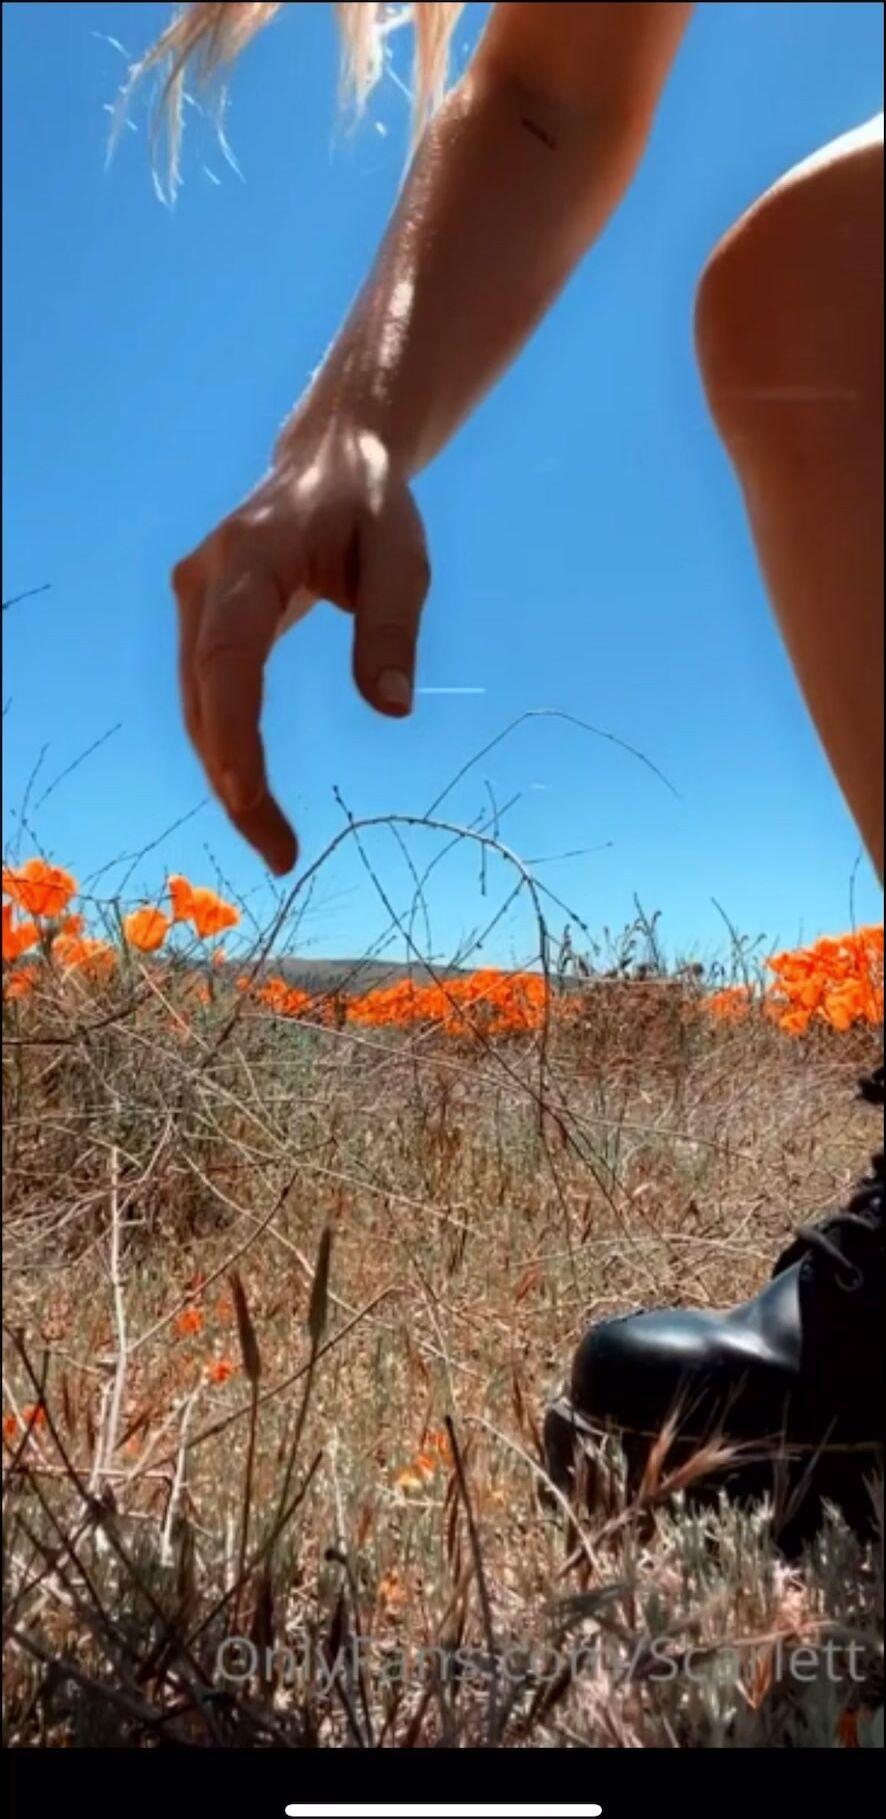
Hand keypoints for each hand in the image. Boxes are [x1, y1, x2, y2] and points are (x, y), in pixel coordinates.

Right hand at [172, 428, 429, 873]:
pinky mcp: (202, 619)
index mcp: (248, 559)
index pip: (227, 661)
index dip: (234, 737)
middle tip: (280, 854)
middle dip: (233, 783)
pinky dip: (227, 748)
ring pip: (196, 706)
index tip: (253, 802)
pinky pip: (206, 695)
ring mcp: (195, 600)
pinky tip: (254, 796)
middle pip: (202, 699)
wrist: (330, 455)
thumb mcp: (402, 556)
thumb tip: (391, 711)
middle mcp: (204, 581)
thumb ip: (392, 628)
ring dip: (226, 776)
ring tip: (272, 841)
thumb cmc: (371, 505)